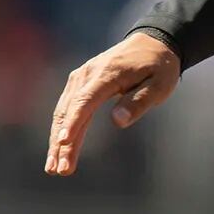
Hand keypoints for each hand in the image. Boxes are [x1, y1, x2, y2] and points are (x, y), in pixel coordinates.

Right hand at [47, 32, 181, 174]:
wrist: (152, 43)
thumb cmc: (158, 67)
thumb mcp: (159, 85)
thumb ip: (138, 102)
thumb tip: (118, 121)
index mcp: (106, 75)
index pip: (85, 102)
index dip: (74, 124)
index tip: (64, 143)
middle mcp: (87, 75)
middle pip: (69, 111)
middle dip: (62, 143)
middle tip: (59, 170)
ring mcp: (80, 78)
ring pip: (63, 112)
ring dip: (57, 140)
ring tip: (54, 168)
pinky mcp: (80, 83)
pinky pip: (67, 108)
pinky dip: (62, 129)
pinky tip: (59, 148)